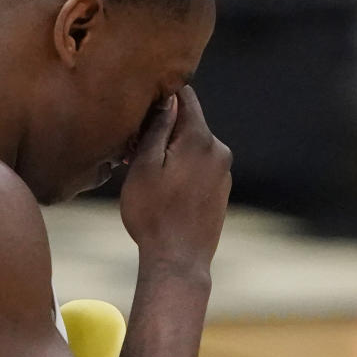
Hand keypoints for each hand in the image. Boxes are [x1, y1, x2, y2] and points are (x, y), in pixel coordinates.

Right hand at [119, 86, 231, 273]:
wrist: (178, 261)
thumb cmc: (153, 215)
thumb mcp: (144, 167)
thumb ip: (157, 129)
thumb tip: (167, 99)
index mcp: (200, 139)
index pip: (184, 96)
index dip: (160, 96)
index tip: (139, 108)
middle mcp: (218, 150)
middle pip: (188, 122)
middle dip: (162, 129)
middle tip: (133, 151)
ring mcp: (223, 171)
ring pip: (192, 146)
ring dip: (170, 152)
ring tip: (146, 176)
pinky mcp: (221, 189)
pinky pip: (199, 166)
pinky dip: (181, 169)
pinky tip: (164, 191)